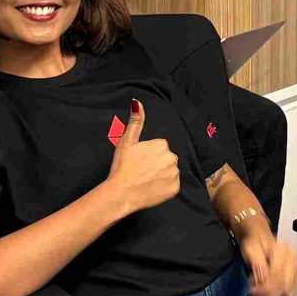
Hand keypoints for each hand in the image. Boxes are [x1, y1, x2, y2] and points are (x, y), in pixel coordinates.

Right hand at [104, 100, 179, 214]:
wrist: (121, 193)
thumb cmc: (122, 166)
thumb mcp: (126, 141)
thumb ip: (136, 121)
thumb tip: (137, 102)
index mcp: (162, 144)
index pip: (159, 147)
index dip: (148, 155)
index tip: (139, 161)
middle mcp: (172, 157)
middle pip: (166, 158)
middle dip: (157, 164)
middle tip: (142, 171)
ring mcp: (174, 173)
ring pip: (170, 171)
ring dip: (162, 175)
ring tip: (146, 180)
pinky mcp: (175, 188)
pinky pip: (172, 185)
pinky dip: (165, 187)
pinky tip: (152, 188)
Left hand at [237, 225, 296, 295]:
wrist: (260, 236)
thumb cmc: (255, 242)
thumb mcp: (251, 249)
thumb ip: (258, 264)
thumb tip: (263, 280)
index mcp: (281, 249)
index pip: (276, 274)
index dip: (265, 286)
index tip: (253, 291)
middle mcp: (292, 257)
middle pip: (284, 283)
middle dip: (269, 295)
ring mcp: (295, 265)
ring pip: (288, 288)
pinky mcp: (295, 272)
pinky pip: (290, 288)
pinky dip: (280, 295)